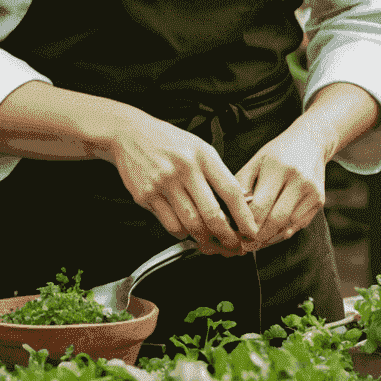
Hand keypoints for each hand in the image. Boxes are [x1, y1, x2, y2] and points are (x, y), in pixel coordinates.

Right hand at [103, 111, 258, 255]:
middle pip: (211, 213)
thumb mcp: (199, 148)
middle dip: (226, 236)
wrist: (130, 133)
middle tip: (234, 246)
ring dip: (204, 240)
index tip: (250, 231)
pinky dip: (182, 234)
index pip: (230, 190)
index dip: (244, 216)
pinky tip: (186, 231)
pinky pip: (170, 225)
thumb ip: (216, 173)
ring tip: (211, 243)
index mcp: (203, 155)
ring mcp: (163, 183)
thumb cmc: (169, 142)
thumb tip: (237, 205)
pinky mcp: (146, 195)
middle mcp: (184, 169)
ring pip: (190, 224)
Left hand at [237, 124, 327, 249]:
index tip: (236, 232)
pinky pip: (299, 225)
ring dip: (271, 236)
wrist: (310, 141)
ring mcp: (312, 191)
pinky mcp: (320, 200)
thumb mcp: (255, 161)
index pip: (259, 206)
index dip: (247, 224)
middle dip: (258, 236)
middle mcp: (298, 179)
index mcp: (278, 167)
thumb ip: (241, 184)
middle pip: (275, 220)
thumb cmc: (277, 153)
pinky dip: (284, 231)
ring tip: (256, 240)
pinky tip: (272, 232)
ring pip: (288, 225)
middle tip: (245, 243)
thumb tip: (232, 213)